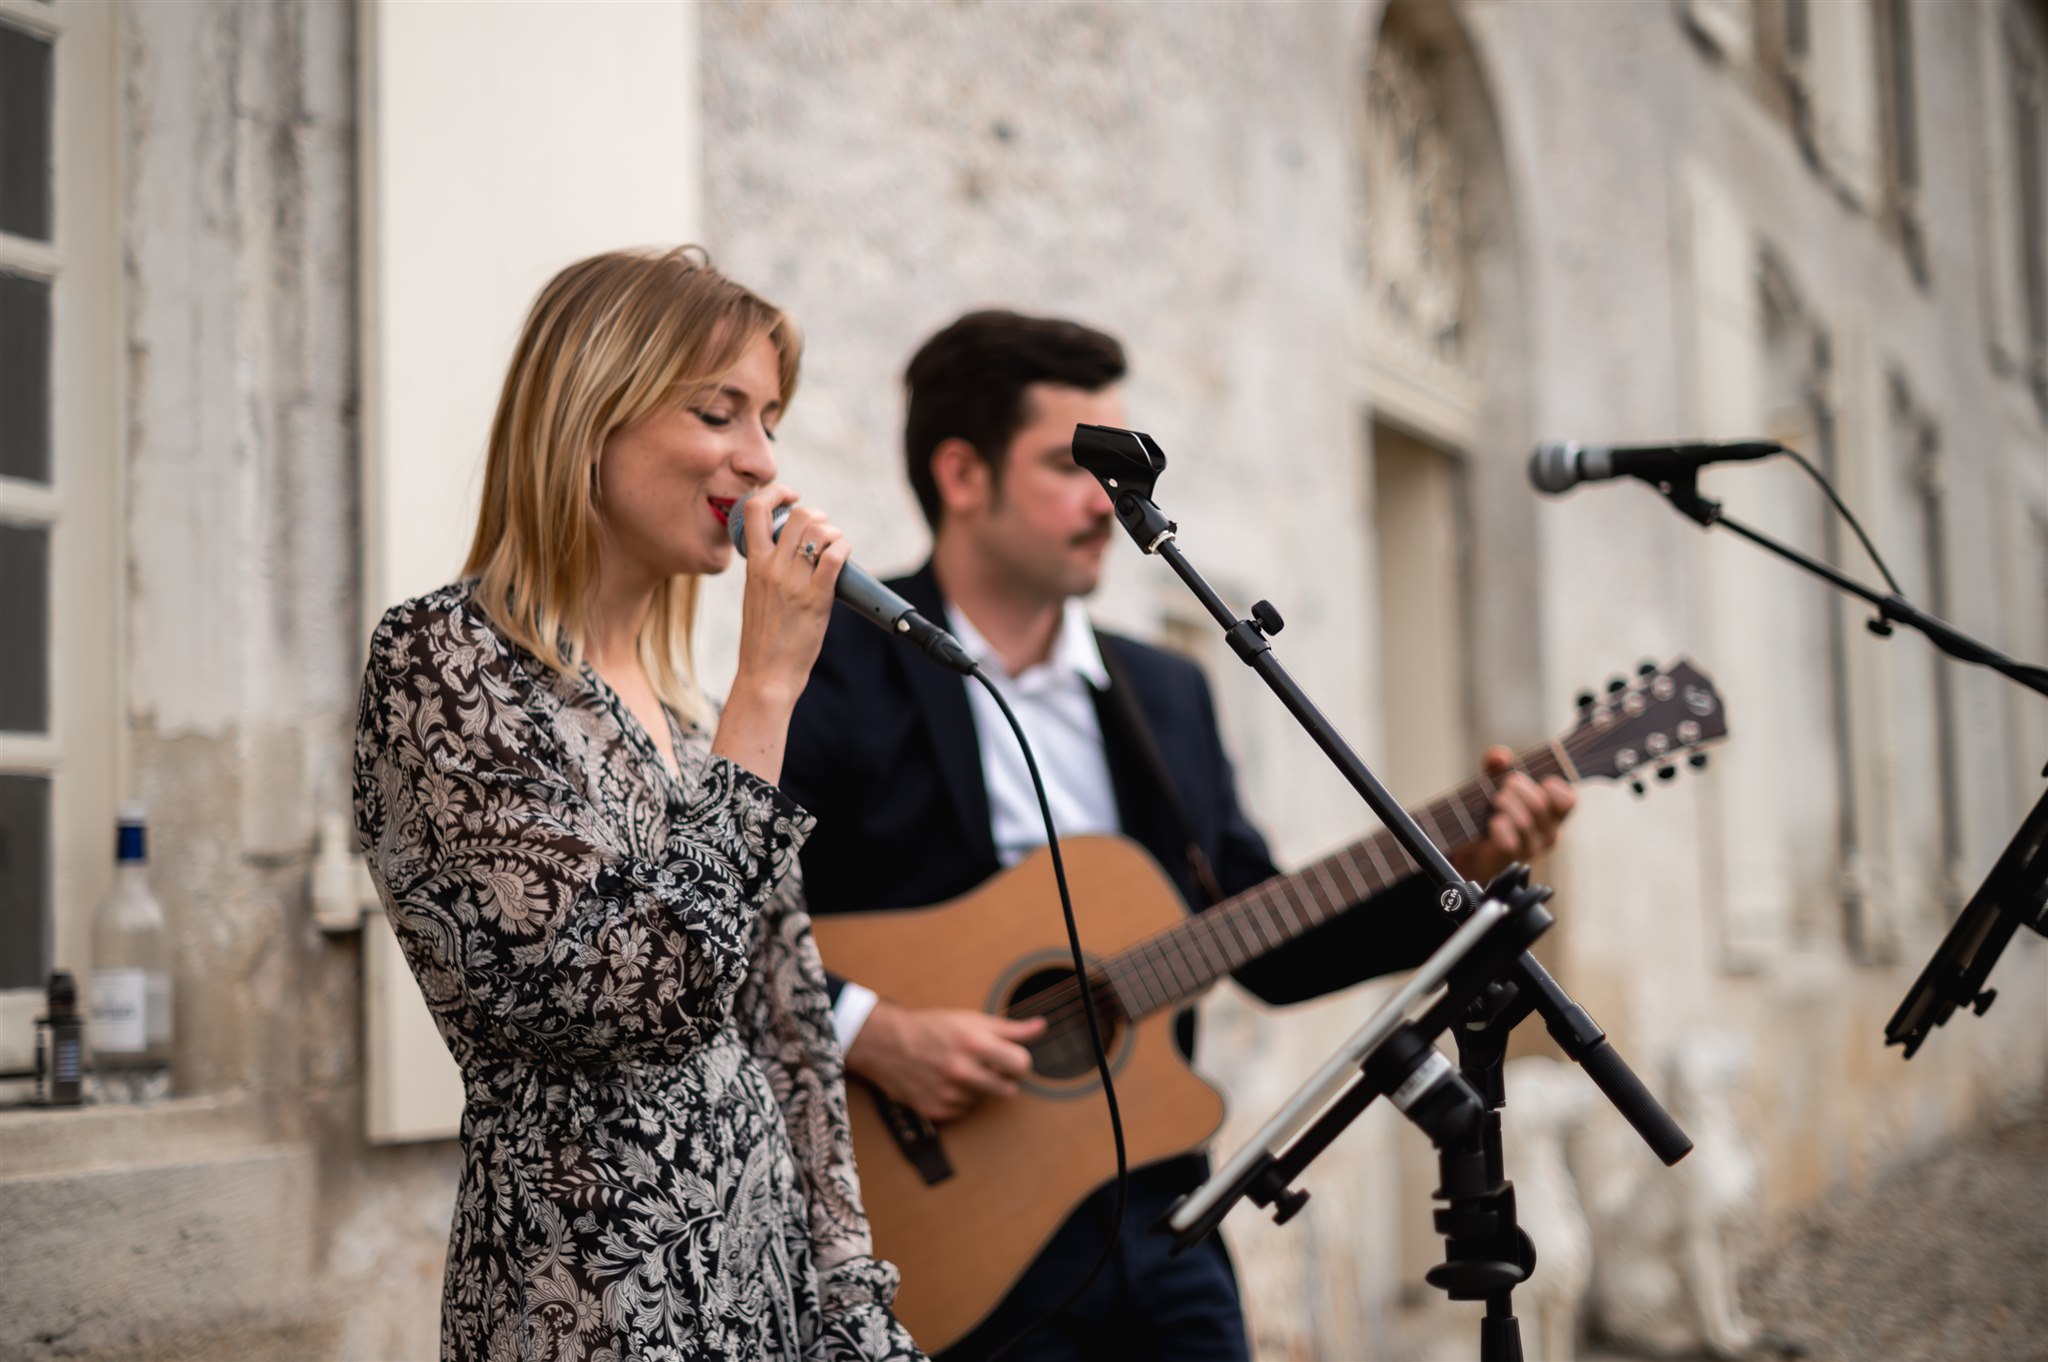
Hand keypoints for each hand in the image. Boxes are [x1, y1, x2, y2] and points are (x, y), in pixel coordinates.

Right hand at [712, 485, 848, 782]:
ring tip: (835, 546)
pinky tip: (844, 556)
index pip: (754, 509)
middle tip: (824, 532)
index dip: (775, 492)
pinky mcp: (816, 598)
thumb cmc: (763, 638)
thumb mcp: (755, 594)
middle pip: (798, 514)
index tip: (790, 497)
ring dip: (833, 532)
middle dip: (817, 515)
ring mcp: (793, 582)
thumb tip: (793, 551)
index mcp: (753, 564)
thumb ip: (767, 570)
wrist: (766, 673)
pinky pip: (834, 557)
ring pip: (818, 529)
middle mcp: (771, 567)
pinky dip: (844, 548)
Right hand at [844, 1000, 1047, 1123]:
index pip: (1021, 1064)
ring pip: (985, 1100)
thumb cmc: (931, 1027)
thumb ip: (1010, 1028)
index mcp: (974, 1043)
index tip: (1009, 1058)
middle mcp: (962, 1071)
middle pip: (1008, 1089)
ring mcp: (949, 1094)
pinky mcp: (936, 1111)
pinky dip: (960, 1099)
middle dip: (1002, 1078)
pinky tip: (946, 1082)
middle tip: (986, 1065)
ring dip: (979, 1089)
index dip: (1018, 1061)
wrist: (886, 1043)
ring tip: (960, 1070)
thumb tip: (1041, 1027)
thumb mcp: (971, 1020)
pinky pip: (964, 1110)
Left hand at [1450, 746, 1576, 885]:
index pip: (1568, 800)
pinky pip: (1510, 842)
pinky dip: (1498, 827)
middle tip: (1504, 788)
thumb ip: (1497, 764)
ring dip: (1504, 804)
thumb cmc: (1494, 809)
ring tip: (1495, 802)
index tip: (1539, 781)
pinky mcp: (1515, 857)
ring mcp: (1534, 846)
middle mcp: (1549, 830)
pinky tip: (1493, 823)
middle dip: (1515, 788)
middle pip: (1539, 804)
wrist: (1475, 845)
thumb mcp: (1494, 780)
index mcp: (1553, 810)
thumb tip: (1500, 757)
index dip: (1554, 787)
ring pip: (1523, 821)